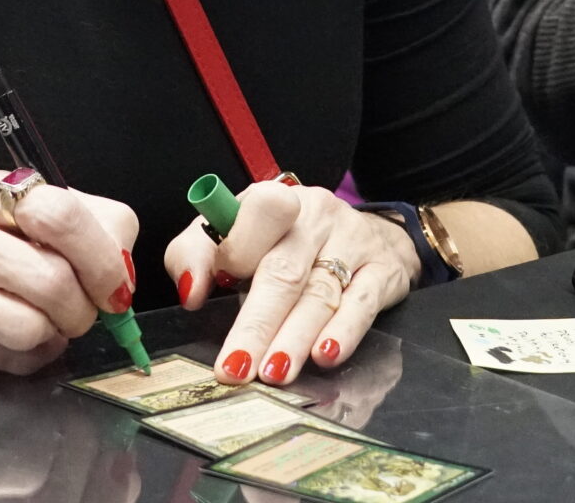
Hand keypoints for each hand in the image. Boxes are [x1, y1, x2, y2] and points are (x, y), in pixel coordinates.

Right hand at [0, 164, 137, 373]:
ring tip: (45, 323)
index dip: (106, 257)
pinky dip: (31, 355)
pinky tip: (17, 339)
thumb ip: (66, 226)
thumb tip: (120, 271)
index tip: (112, 281)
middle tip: (83, 309)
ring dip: (56, 333)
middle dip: (86, 305)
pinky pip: (9, 355)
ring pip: (34, 323)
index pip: (68, 213)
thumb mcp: (3, 211)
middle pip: (55, 275)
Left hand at [164, 180, 419, 384]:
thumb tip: (190, 291)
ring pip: (321, 293)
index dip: (232, 253)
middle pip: (283, 271)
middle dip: (257, 324)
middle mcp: (315, 216)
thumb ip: (197, 254)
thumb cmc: (286, 240)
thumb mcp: (236, 233)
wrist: (366, 233)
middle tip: (237, 367)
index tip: (204, 295)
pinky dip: (344, 332)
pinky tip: (326, 355)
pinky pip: (363, 303)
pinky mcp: (383, 271)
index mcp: (274, 201)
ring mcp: (353, 242)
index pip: (253, 217)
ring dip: (295, 338)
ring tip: (274, 373)